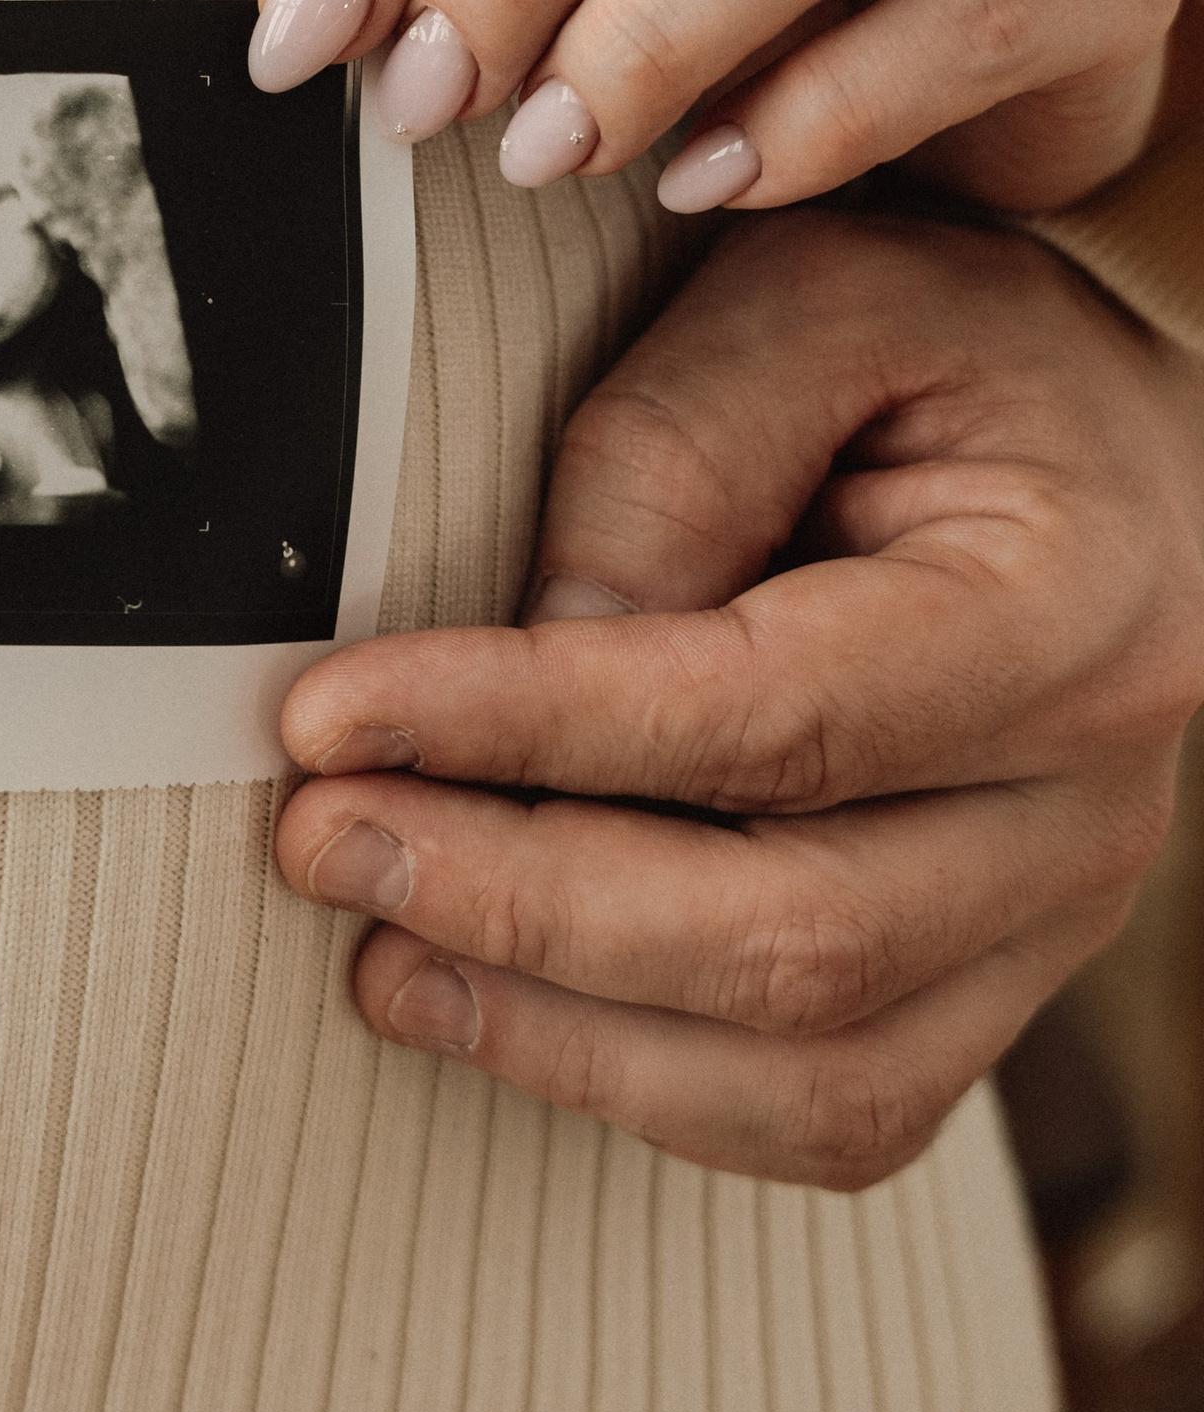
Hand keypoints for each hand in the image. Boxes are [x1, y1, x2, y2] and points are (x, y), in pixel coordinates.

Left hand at [271, 212, 1203, 1188]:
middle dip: (517, 903)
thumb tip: (541, 645)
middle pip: (794, 937)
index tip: (329, 715)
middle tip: (319, 837)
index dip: (527, 729)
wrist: (1092, 428)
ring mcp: (1054, 917)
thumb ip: (677, 453)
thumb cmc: (941, 342)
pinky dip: (645, 1086)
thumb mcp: (812, 296)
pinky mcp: (992, 985)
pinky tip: (489, 1006)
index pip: (769, 715)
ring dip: (560, 1032)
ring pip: (817, 1076)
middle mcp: (1087, 800)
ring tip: (374, 946)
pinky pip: (836, 1114)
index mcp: (1066, 608)